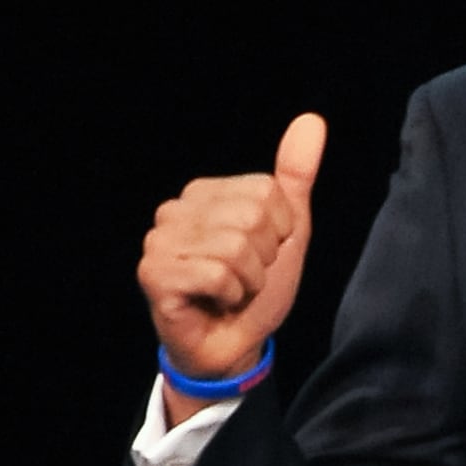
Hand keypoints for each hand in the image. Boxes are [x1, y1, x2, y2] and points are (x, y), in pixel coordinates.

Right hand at [138, 113, 324, 422]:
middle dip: (263, 259)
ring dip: (247, 281)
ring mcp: (159, 241)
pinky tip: (214, 302)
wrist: (233, 345)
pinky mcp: (154, 273)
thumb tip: (311, 120)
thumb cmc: (255, 290)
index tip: (260, 257)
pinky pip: (216, 273)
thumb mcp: (287, 230)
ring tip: (229, 292)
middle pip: (251, 217)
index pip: (267, 192)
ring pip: (235, 247)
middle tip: (244, 279)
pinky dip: (228, 296)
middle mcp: (175, 209)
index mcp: (204, 192)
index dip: (279, 233)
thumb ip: (295, 176)